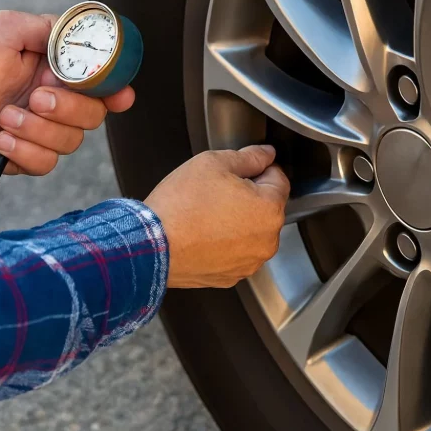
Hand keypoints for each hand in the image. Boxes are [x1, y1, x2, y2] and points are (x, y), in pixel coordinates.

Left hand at [0, 10, 134, 174]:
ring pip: (71, 143)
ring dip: (38, 129)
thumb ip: (50, 30)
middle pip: (94, 117)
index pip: (102, 86)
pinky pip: (45, 164)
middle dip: (68, 109)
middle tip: (35, 97)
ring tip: (4, 116)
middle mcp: (54, 104)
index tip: (119, 96)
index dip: (117, 92)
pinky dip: (23, 150)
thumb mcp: (9, 28)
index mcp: (57, 74)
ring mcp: (40, 132)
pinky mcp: (22, 157)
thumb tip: (83, 36)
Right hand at [145, 145, 289, 287]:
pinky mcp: (231, 276)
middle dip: (248, 197)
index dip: (259, 169)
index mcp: (269, 209)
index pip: (279, 179)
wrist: (151, 245)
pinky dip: (225, 243)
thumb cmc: (180, 206)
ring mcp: (249, 262)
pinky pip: (236, 253)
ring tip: (207, 215)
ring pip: (252, 232)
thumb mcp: (214, 163)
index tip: (240, 171)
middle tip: (217, 192)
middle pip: (267, 208)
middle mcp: (267, 241)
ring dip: (238, 222)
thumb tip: (266, 154)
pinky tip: (204, 233)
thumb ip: (249, 156)